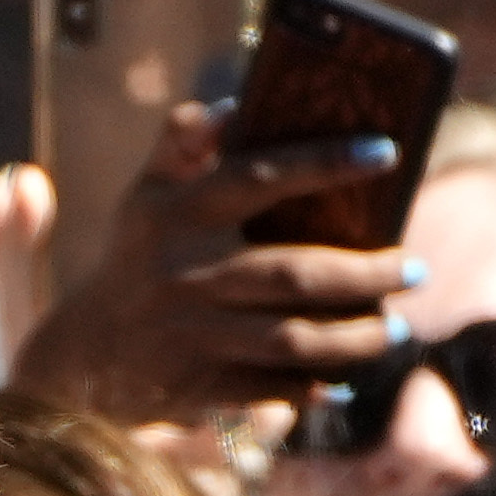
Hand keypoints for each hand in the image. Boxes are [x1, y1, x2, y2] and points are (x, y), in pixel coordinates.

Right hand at [8, 98, 419, 445]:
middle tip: (413, 270)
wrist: (82, 352)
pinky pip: (270, 388)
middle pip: (294, 275)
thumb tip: (231, 107)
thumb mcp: (145, 196)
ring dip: (355, 338)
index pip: (259, 177)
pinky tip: (344, 379)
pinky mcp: (196, 384)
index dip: (325, 162)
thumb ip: (180, 144)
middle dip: (366, 274)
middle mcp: (184, 273)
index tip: (387, 152)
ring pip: (292, 339)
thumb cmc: (137, 257)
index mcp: (177, 214)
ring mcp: (190, 333)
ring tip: (394, 330)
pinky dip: (313, 387)